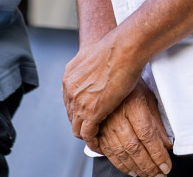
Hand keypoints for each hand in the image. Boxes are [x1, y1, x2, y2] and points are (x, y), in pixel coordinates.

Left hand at [63, 28, 147, 147]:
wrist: (123, 49)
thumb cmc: (116, 48)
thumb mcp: (93, 54)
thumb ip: (89, 65)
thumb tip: (96, 67)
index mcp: (70, 76)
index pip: (69, 101)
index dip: (79, 109)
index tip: (87, 114)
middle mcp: (70, 89)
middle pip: (71, 115)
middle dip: (81, 122)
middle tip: (93, 127)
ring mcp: (79, 102)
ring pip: (76, 127)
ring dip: (86, 133)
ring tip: (97, 138)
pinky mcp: (90, 113)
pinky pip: (87, 135)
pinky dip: (93, 141)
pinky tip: (99, 143)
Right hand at [94, 81, 173, 176]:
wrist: (108, 73)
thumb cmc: (130, 84)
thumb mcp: (148, 97)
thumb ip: (157, 122)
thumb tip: (166, 144)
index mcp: (133, 105)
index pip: (148, 136)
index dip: (157, 154)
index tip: (166, 165)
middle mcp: (118, 116)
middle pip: (134, 148)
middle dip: (149, 166)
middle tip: (160, 175)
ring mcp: (105, 124)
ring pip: (121, 153)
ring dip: (136, 168)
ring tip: (148, 175)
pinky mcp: (97, 130)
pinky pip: (108, 152)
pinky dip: (120, 164)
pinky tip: (131, 170)